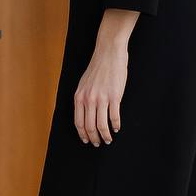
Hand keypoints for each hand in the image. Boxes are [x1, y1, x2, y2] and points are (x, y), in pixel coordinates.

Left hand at [73, 9, 138, 144]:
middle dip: (94, 138)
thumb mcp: (84, 84)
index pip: (79, 122)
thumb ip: (83, 98)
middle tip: (99, 143)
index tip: (87, 140)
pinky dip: (116, 125)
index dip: (83, 134)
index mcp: (79, 97)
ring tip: (109, 139)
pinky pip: (114, 117)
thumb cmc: (97, 67)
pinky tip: (117, 128)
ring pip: (102, 125)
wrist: (108, 53)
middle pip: (89, 127)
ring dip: (106, 135)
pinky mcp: (114, 97)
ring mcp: (101, 99)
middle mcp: (88, 100)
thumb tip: (85, 113)